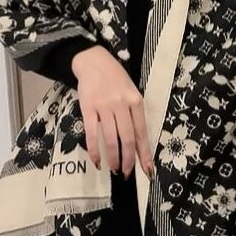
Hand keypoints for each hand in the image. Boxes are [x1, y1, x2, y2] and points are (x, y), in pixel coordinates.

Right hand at [71, 46, 154, 178]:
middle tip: (126, 173)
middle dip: (128, 160)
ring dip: (113, 158)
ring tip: (113, 169)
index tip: (147, 170)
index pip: (142, 133)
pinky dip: (94, 150)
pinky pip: (92, 134)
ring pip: (111, 139)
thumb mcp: (132, 93)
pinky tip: (96, 160)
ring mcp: (105, 107)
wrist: (94, 62)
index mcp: (136, 102)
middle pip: (127, 139)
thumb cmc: (116, 79)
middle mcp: (122, 105)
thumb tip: (137, 143)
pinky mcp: (88, 108)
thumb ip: (134, 115)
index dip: (144, 154)